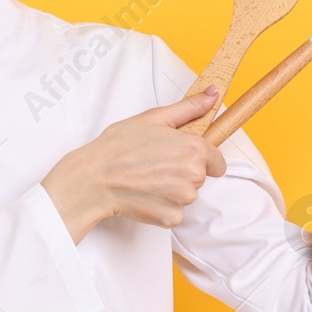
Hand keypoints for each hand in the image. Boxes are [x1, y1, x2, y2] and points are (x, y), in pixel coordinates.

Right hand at [42, 88, 227, 242]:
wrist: (94, 178)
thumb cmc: (119, 146)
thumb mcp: (154, 118)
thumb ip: (189, 108)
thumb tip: (212, 94)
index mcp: (194, 149)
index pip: (217, 161)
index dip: (199, 158)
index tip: (180, 157)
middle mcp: (194, 175)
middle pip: (199, 177)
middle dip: (182, 172)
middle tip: (154, 164)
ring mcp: (183, 199)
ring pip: (186, 195)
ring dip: (171, 189)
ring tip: (146, 178)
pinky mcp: (171, 218)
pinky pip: (174, 212)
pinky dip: (161, 206)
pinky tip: (144, 194)